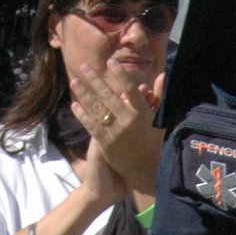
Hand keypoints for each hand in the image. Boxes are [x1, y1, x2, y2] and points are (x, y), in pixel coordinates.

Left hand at [70, 62, 165, 196]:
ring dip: (84, 93)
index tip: (110, 61)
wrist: (144, 173)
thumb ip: (158, 97)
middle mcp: (127, 120)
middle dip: (94, 79)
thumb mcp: (159, 120)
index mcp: (142, 113)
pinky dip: (82, 114)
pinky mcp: (105, 143)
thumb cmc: (153, 144)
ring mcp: (115, 131)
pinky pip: (92, 125)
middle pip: (108, 95)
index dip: (120, 74)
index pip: (129, 89)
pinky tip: (74, 105)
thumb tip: (162, 75)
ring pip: (97, 108)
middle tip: (84, 66)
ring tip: (74, 80)